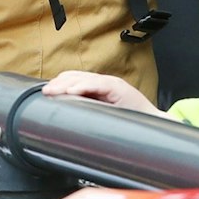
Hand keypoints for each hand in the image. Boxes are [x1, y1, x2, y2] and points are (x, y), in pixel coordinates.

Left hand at [43, 70, 160, 116]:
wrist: (153, 123)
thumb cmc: (129, 120)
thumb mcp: (103, 112)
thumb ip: (88, 108)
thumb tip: (66, 114)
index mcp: (98, 87)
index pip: (73, 79)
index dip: (59, 84)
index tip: (45, 92)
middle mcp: (103, 82)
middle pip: (74, 76)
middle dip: (58, 84)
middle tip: (45, 93)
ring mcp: (111, 83)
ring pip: (83, 78)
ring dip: (66, 84)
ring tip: (53, 91)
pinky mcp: (118, 88)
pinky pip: (97, 84)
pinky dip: (83, 87)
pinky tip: (72, 91)